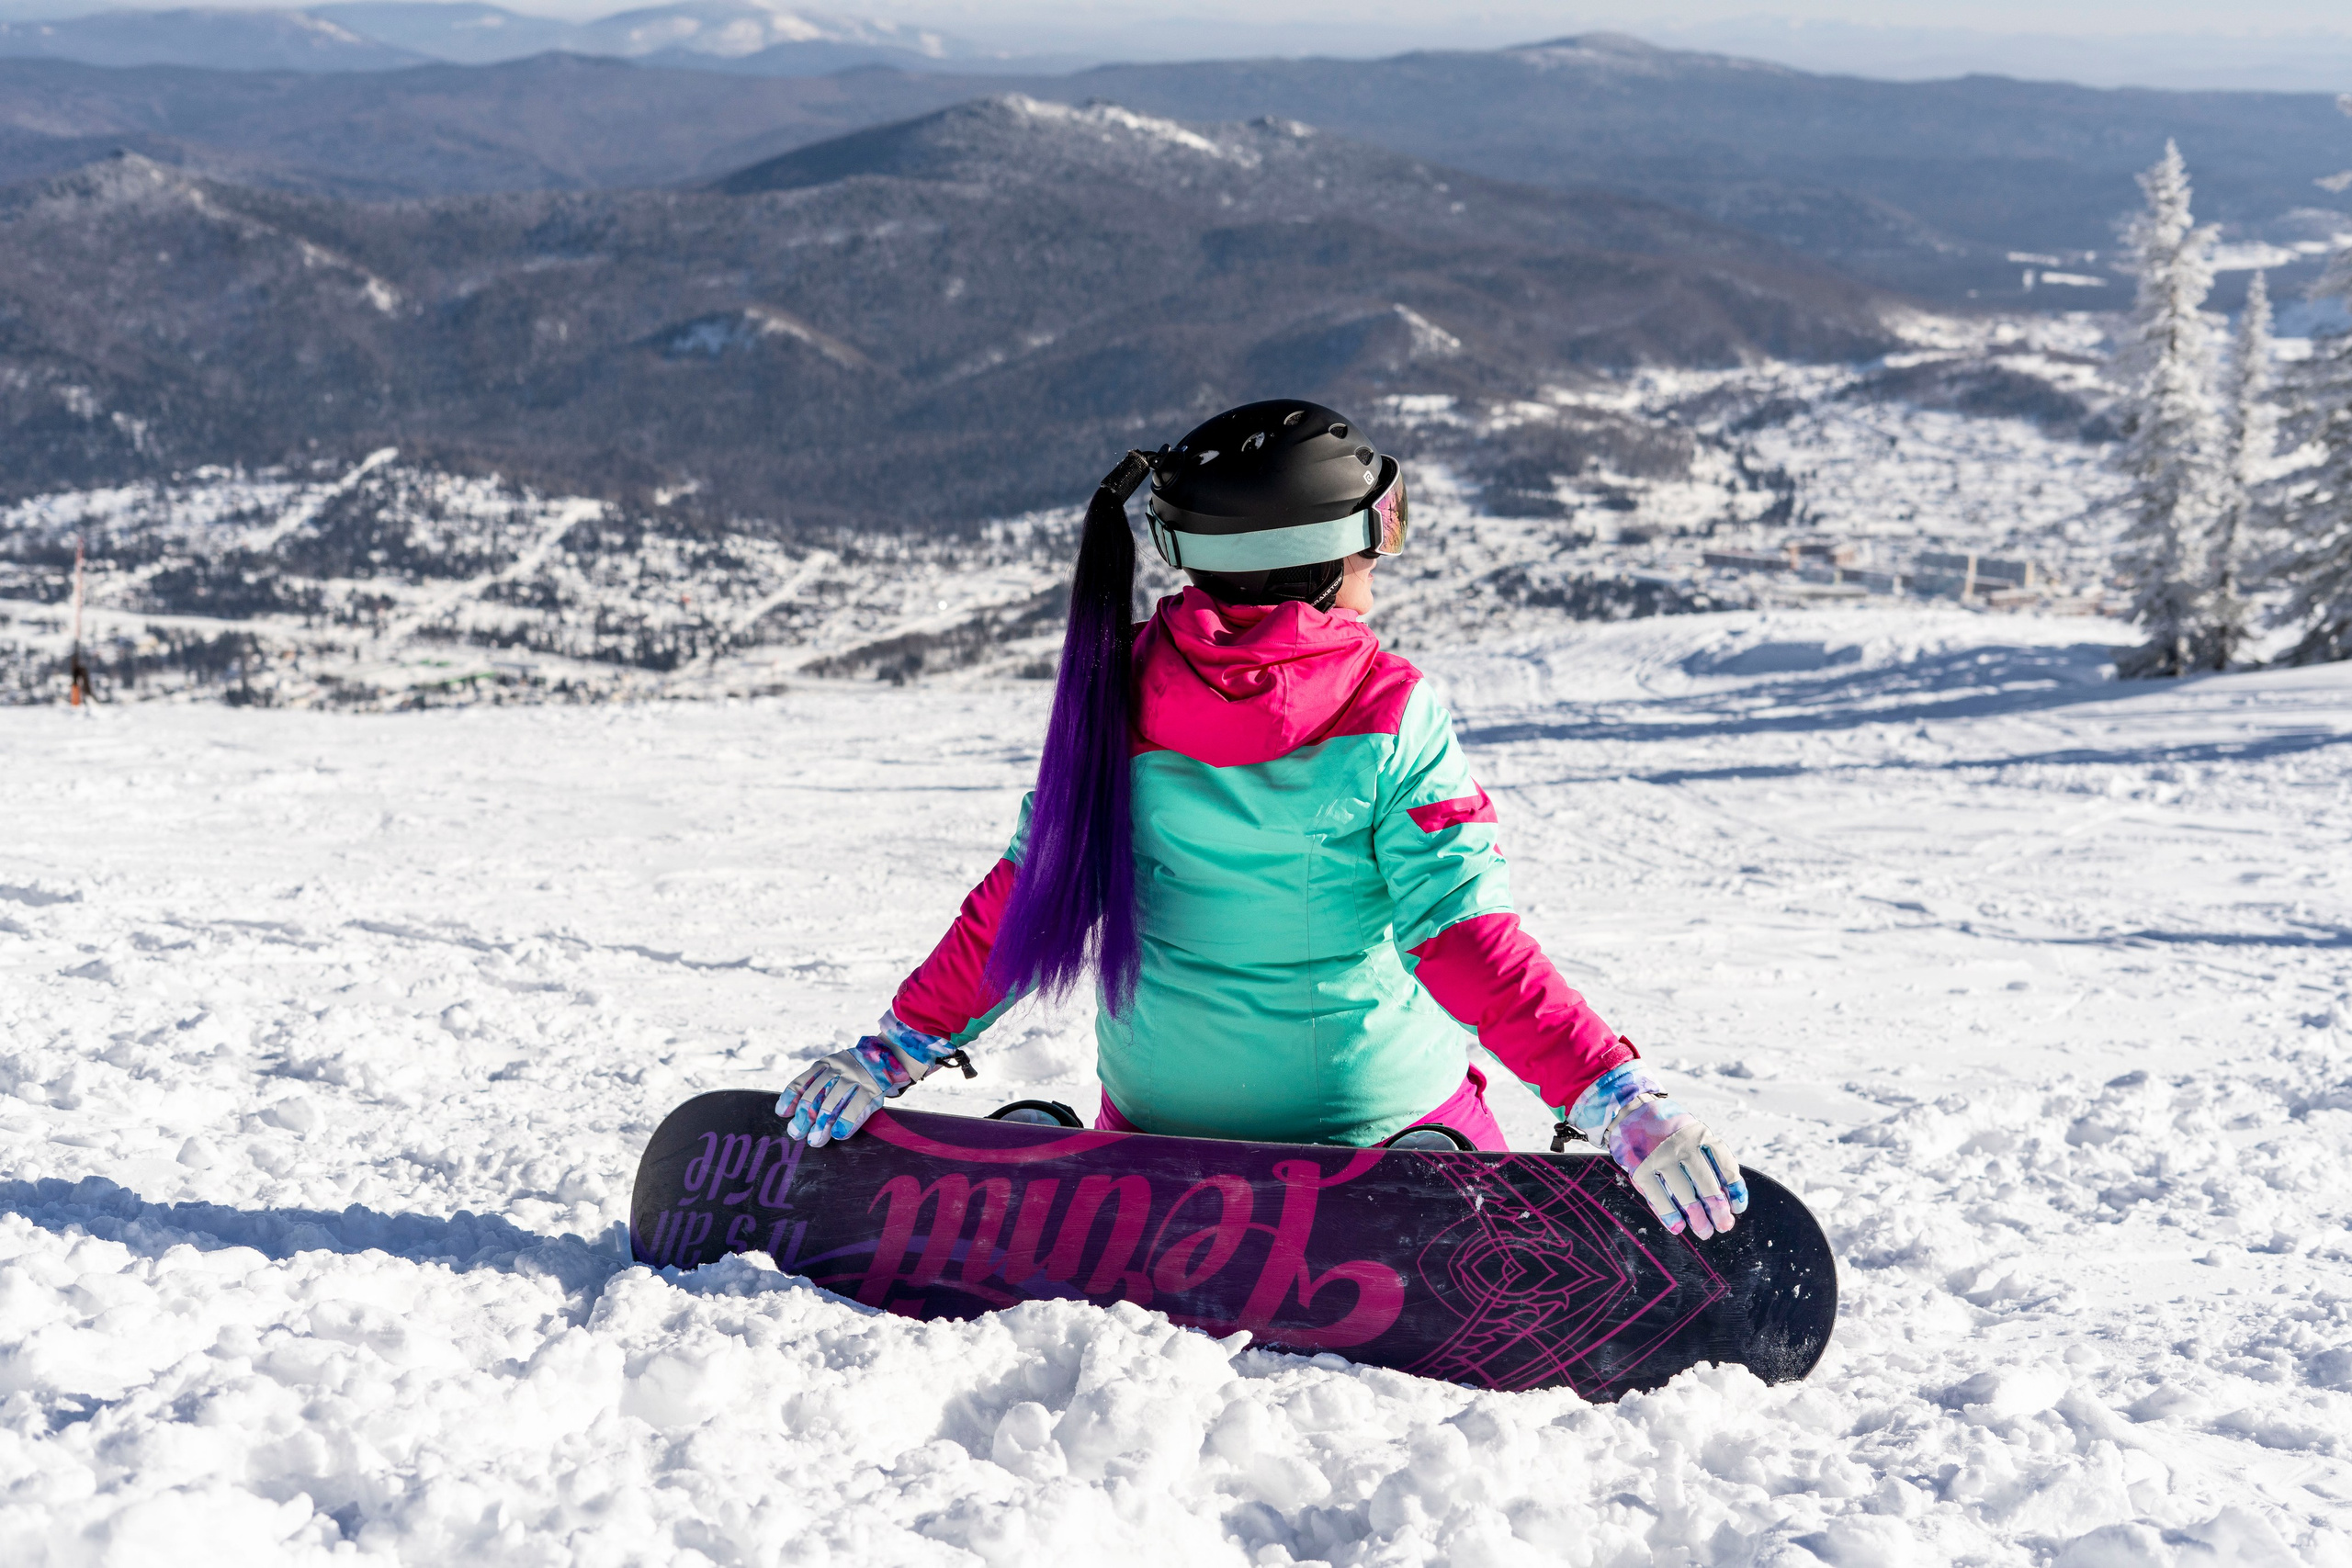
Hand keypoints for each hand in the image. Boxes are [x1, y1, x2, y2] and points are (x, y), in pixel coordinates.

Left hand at [775, 1013, 966, 1146]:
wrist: (892, 1056)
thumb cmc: (859, 1070)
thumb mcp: (838, 1068)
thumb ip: (821, 1083)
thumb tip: (799, 1111)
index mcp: (828, 1064)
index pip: (804, 1081)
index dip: (791, 1098)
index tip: (783, 1114)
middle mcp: (840, 1070)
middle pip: (815, 1096)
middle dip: (804, 1118)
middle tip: (797, 1134)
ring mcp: (856, 1080)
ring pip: (832, 1105)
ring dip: (822, 1126)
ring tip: (815, 1141)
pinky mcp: (872, 1090)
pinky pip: (855, 1109)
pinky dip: (845, 1124)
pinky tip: (839, 1135)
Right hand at [1567, 1064, 1747, 1239]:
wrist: (1630, 1110)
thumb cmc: (1668, 1129)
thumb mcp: (1693, 1132)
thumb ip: (1707, 1157)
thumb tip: (1726, 1194)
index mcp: (1701, 1135)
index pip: (1725, 1166)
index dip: (1735, 1190)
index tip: (1737, 1208)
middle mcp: (1683, 1145)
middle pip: (1707, 1185)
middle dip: (1718, 1211)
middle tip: (1724, 1226)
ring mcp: (1660, 1157)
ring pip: (1685, 1195)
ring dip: (1697, 1218)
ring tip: (1704, 1232)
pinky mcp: (1640, 1168)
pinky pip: (1658, 1197)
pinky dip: (1669, 1215)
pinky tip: (1677, 1226)